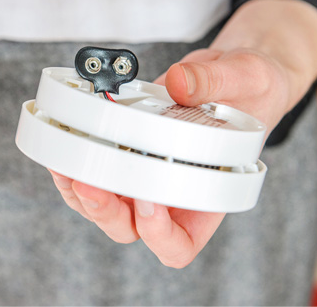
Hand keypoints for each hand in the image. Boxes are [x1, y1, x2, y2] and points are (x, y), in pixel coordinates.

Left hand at [51, 0, 316, 266]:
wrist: (229, 74)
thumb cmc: (251, 87)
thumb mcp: (247, 77)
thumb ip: (214, 81)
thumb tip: (178, 82)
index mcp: (208, 194)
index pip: (180, 243)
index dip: (159, 234)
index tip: (150, 201)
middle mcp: (171, 192)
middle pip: (129, 227)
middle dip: (105, 211)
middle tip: (89, 181)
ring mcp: (143, 172)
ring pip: (103, 205)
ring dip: (80, 191)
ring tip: (66, 163)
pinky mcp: (124, 149)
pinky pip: (92, 170)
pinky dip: (74, 161)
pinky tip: (65, 141)